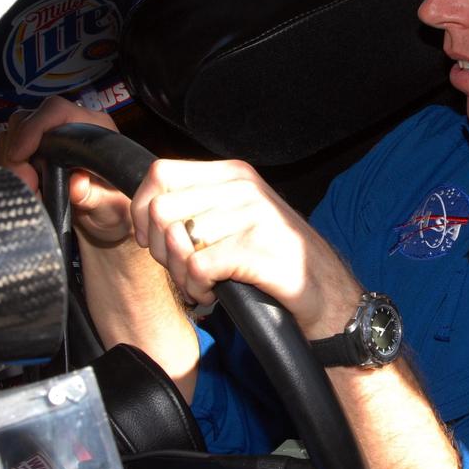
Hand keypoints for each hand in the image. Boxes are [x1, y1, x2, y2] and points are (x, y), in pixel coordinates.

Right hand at [0, 96, 131, 244]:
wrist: (105, 219)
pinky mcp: (34, 152)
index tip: (19, 155)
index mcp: (95, 128)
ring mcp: (49, 138)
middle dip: (16, 151)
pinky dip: (9, 170)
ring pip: (12, 136)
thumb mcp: (110, 207)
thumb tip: (77, 184)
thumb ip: (95, 196)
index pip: (56, 110)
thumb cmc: (113, 208)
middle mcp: (70, 126)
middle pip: (26, 119)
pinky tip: (25, 188)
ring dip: (11, 164)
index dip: (33, 128)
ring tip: (29, 190)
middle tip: (25, 182)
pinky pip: (8, 152)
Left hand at [129, 159, 361, 337]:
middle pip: (161, 209)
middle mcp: (243, 188)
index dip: (142, 209)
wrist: (326, 290)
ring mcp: (252, 217)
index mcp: (234, 174)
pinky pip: (196, 267)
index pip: (161, 173)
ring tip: (200, 284)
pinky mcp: (257, 250)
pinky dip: (196, 288)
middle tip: (180, 268)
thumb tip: (145, 207)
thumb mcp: (238, 215)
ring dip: (180, 275)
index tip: (150, 237)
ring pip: (176, 242)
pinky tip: (212, 294)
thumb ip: (197, 205)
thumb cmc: (275, 256)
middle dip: (158, 249)